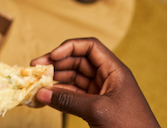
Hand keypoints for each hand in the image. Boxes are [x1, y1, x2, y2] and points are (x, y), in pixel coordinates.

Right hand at [30, 38, 159, 127]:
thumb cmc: (129, 126)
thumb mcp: (97, 110)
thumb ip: (68, 100)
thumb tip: (42, 92)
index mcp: (114, 70)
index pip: (90, 47)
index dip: (70, 47)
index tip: (52, 56)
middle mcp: (107, 77)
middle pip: (79, 61)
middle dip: (57, 63)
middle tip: (36, 67)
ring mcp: (101, 92)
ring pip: (74, 78)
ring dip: (56, 79)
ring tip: (38, 82)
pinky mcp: (96, 106)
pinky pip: (74, 94)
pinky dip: (60, 94)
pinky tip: (47, 96)